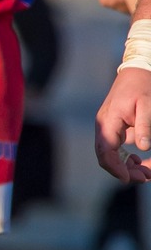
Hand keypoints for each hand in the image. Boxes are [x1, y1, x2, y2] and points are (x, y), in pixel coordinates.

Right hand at [95, 67, 150, 181]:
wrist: (137, 70)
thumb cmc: (143, 86)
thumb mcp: (148, 105)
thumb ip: (145, 126)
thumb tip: (143, 149)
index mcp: (108, 121)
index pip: (105, 151)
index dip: (116, 168)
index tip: (130, 179)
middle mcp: (103, 126)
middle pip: (105, 156)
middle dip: (123, 171)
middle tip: (145, 178)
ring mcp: (106, 127)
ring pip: (109, 154)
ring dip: (124, 166)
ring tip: (144, 172)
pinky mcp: (113, 127)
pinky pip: (114, 148)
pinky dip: (124, 158)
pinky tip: (137, 161)